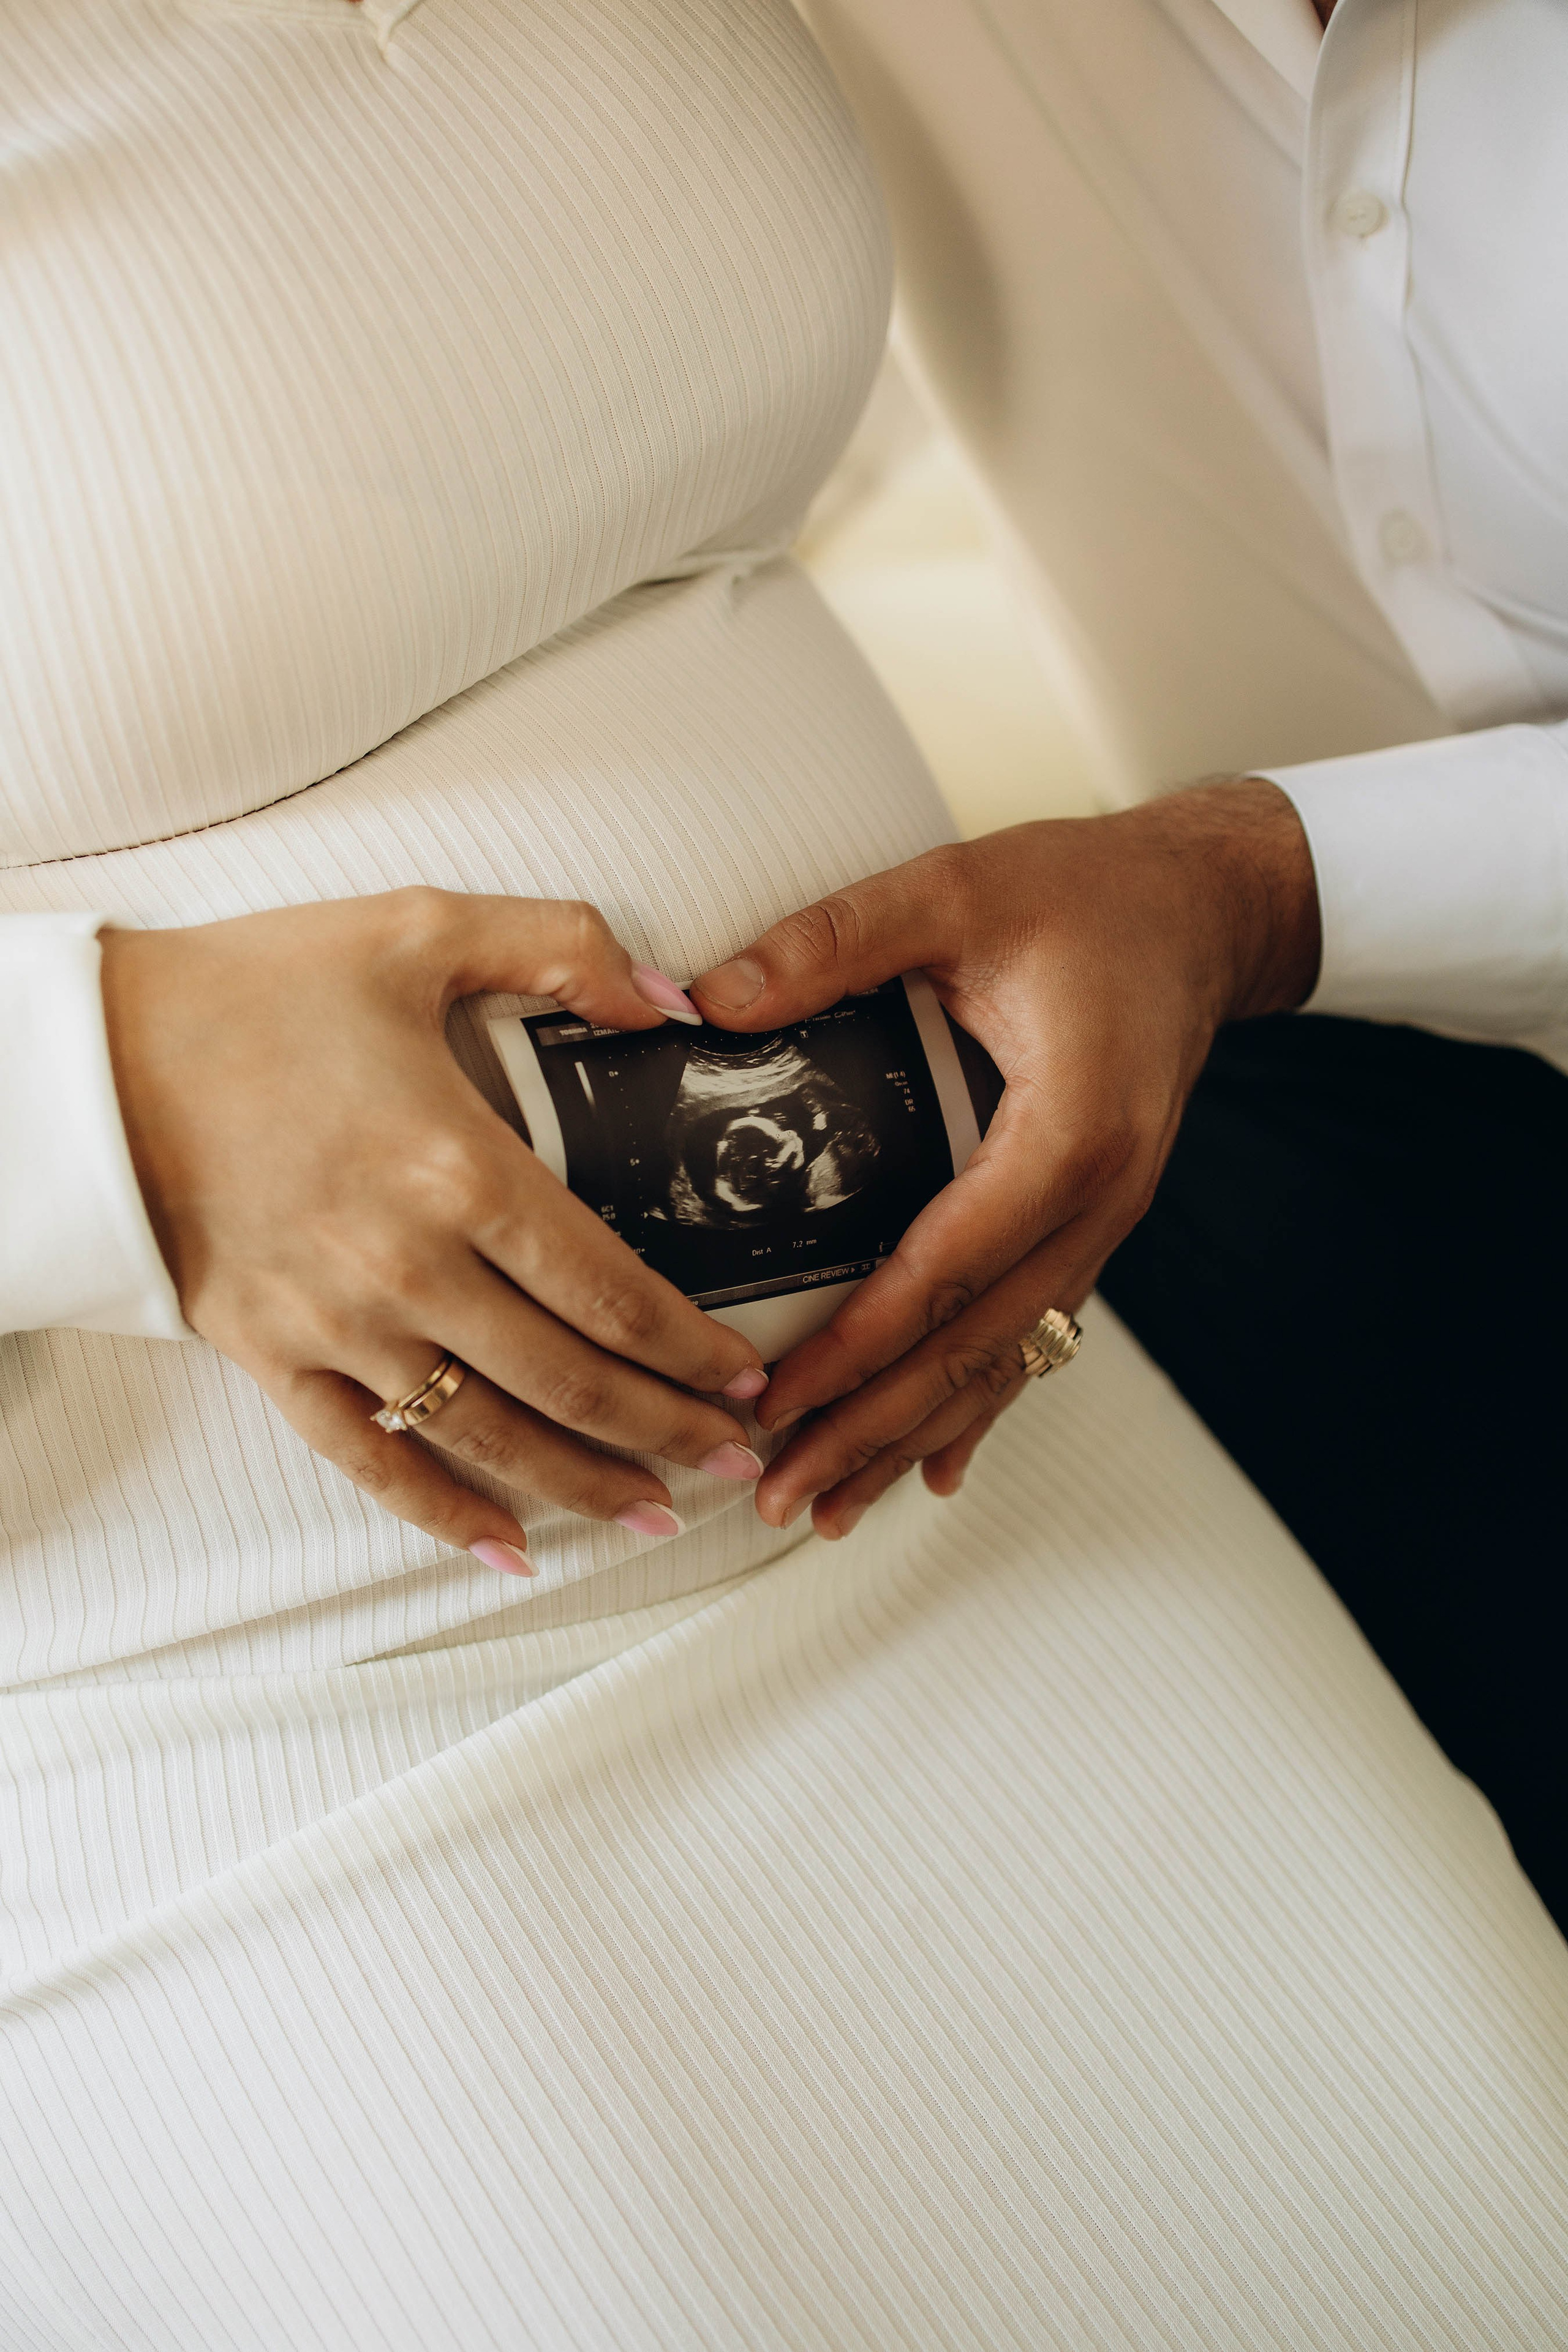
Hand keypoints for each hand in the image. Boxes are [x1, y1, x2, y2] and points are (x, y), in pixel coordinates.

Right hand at [102, 889, 768, 1571]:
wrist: (93, 1057)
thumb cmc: (257, 989)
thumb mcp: (418, 927)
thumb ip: (562, 946)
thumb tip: (669, 999)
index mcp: (460, 1170)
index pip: (612, 1291)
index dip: (690, 1350)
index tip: (742, 1376)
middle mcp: (408, 1268)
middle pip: (573, 1382)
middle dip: (669, 1431)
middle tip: (735, 1458)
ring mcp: (337, 1326)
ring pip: (492, 1437)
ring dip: (587, 1485)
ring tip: (658, 1512)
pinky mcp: (272, 1359)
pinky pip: (372, 1462)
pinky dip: (445, 1516)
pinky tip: (511, 1549)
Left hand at [689, 780, 1318, 1534]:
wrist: (1202, 911)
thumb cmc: (1090, 896)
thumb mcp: (957, 889)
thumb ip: (837, 940)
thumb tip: (712, 998)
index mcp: (1070, 1133)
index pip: (950, 1266)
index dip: (861, 1343)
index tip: (776, 1399)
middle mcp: (1099, 1201)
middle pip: (978, 1346)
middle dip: (874, 1427)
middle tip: (780, 1494)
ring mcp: (1103, 1225)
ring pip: (1006, 1361)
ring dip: (916, 1437)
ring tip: (829, 1509)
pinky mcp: (1092, 1227)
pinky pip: (1033, 1336)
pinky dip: (979, 1405)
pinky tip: (934, 1467)